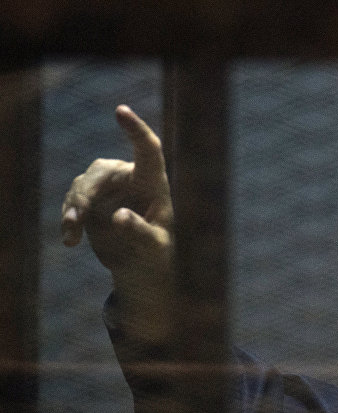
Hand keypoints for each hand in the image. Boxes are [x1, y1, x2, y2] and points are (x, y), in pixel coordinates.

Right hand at [62, 105, 174, 341]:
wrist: (141, 265)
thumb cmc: (157, 253)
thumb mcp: (154, 247)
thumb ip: (139, 232)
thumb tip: (118, 216)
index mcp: (155, 183)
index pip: (148, 149)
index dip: (135, 129)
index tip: (121, 110)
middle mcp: (131, 178)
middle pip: (102, 170)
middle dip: (86, 192)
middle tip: (76, 218)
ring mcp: (109, 186)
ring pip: (83, 183)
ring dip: (74, 207)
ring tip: (72, 234)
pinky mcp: (91, 198)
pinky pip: (73, 199)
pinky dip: (69, 217)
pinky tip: (70, 240)